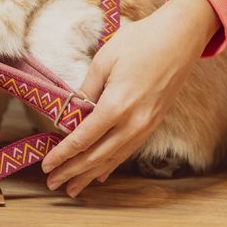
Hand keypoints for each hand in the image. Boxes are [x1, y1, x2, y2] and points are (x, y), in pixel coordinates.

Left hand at [40, 0, 221, 196]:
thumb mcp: (104, 60)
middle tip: (52, 183)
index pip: (82, 140)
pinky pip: (128, 151)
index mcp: (116, 106)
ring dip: (90, 175)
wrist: (180, 38)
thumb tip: (72, 112)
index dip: (62, 155)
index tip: (46, 165)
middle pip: (96, 156)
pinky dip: (111, 164)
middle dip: (72, 172)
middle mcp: (133, 123)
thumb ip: (87, 90)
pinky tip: (100, 174)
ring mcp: (146, 126)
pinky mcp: (153, 123)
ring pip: (113, 159)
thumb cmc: (139, 42)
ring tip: (72, 188)